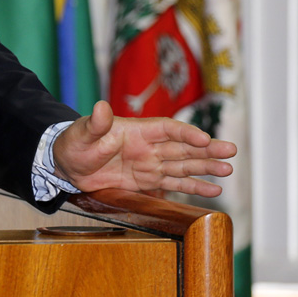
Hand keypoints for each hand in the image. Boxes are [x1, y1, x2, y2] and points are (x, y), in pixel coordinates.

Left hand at [52, 100, 236, 196]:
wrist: (66, 165)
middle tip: (231, 152)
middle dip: (206, 149)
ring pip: (183, 166)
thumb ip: (95, 124)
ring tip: (228, 170)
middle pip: (182, 147)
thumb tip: (100, 107)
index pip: (167, 129)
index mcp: (136, 130)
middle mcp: (147, 146)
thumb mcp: (82, 133)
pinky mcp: (146, 181)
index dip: (185, 133)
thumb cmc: (74, 143)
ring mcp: (149, 164)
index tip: (203, 139)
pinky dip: (192, 187)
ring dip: (205, 168)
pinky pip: (173, 184)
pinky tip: (213, 189)